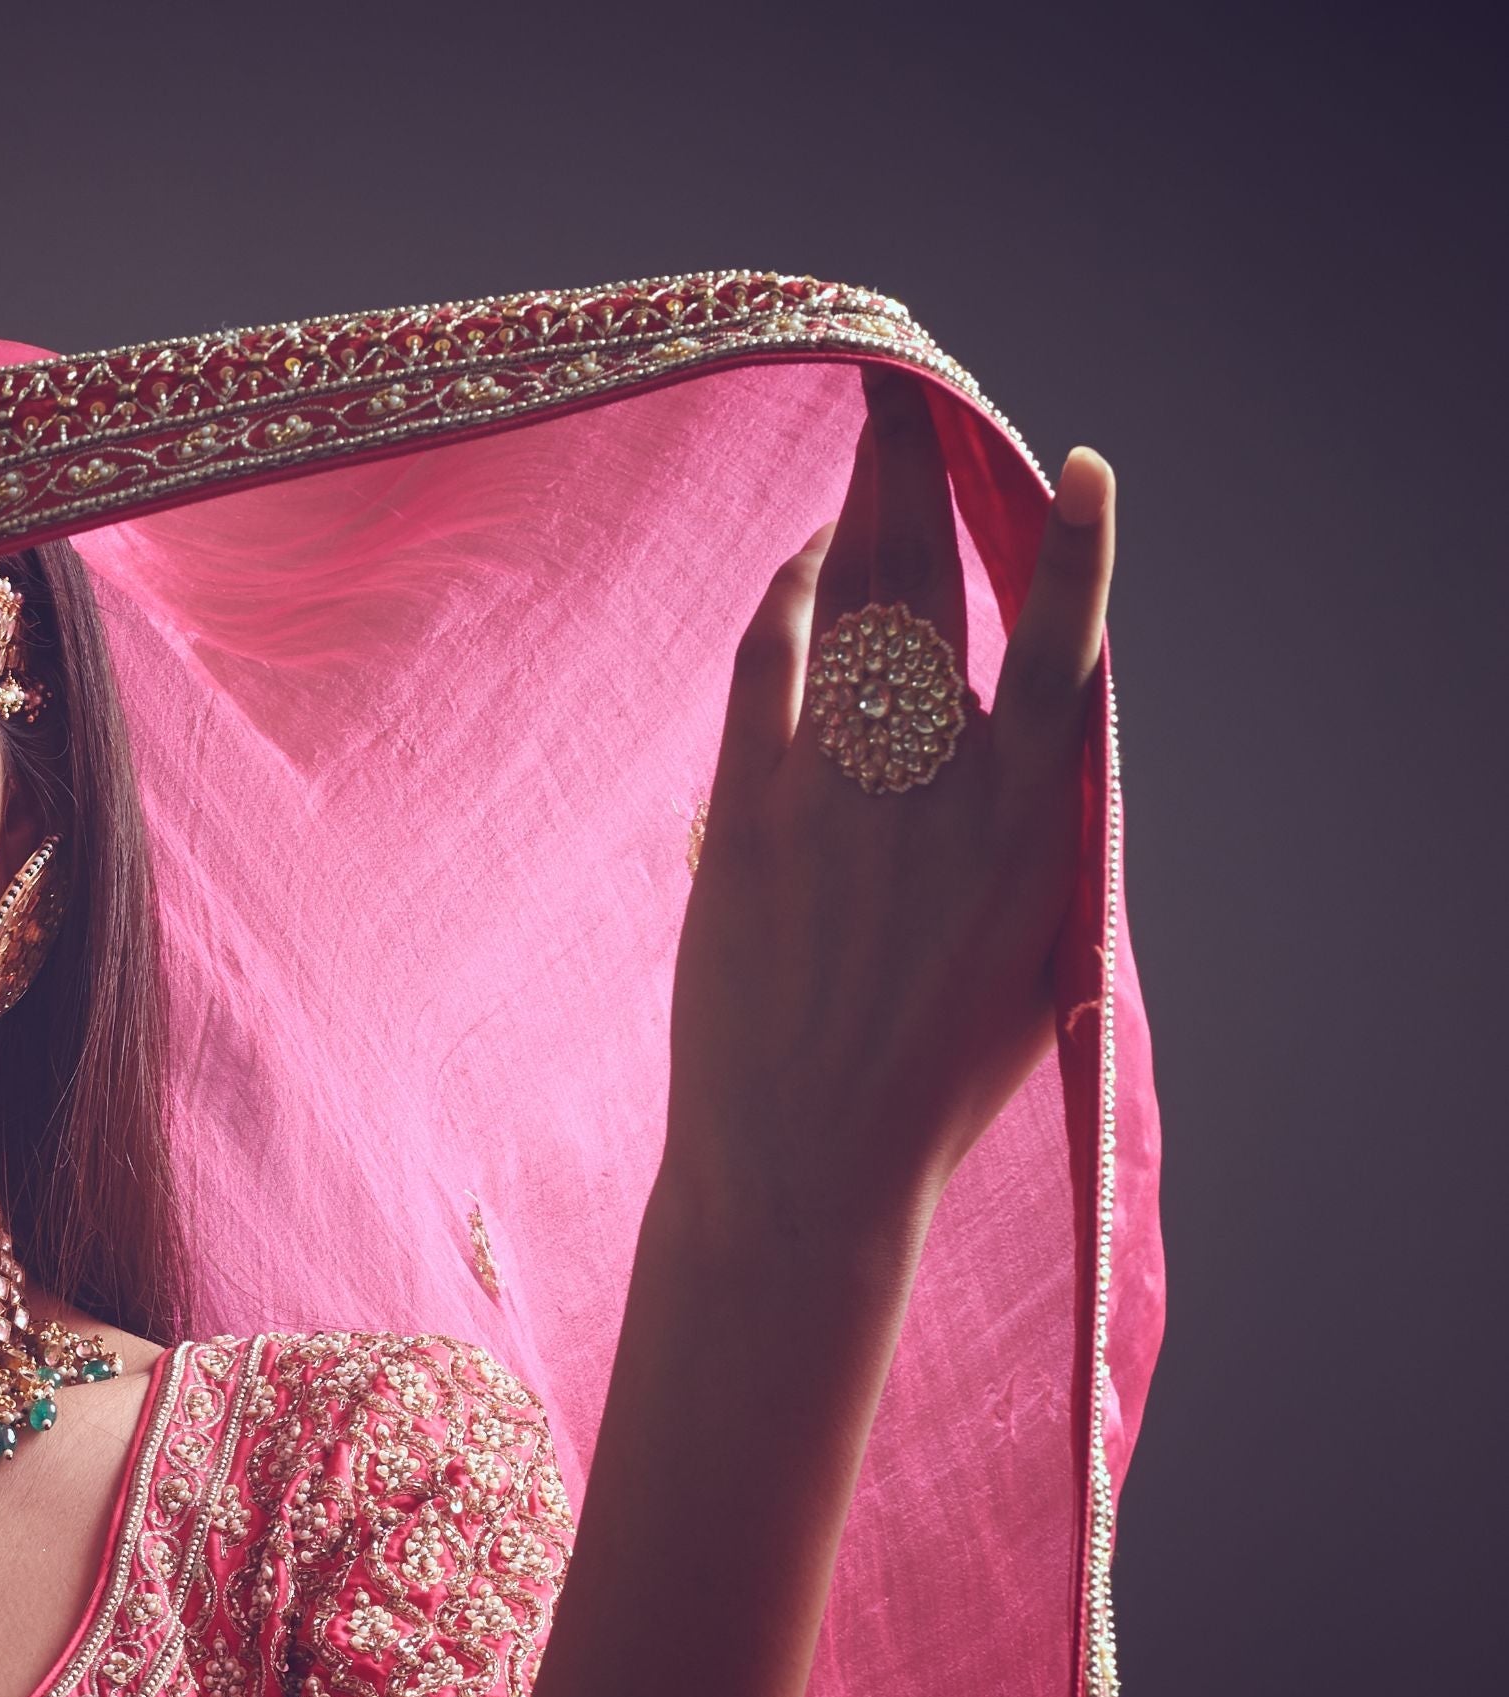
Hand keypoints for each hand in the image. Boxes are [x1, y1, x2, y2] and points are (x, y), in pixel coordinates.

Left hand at [663, 375, 1115, 1246]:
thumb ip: (1036, 847)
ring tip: (866, 441)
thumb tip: (1033, 759)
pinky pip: (771, 664)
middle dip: (920, 481)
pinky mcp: (752, 812)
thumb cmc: (926, 1084)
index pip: (1061, 654)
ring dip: (858, 514)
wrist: (804, 1165)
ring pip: (853, 610)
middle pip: (933, 591)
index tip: (1079, 469)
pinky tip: (806, 555)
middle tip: (907, 397)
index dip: (1074, 553)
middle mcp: (938, 790)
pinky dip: (791, 595)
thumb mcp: (1032, 964)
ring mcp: (838, 793)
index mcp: (1031, 828)